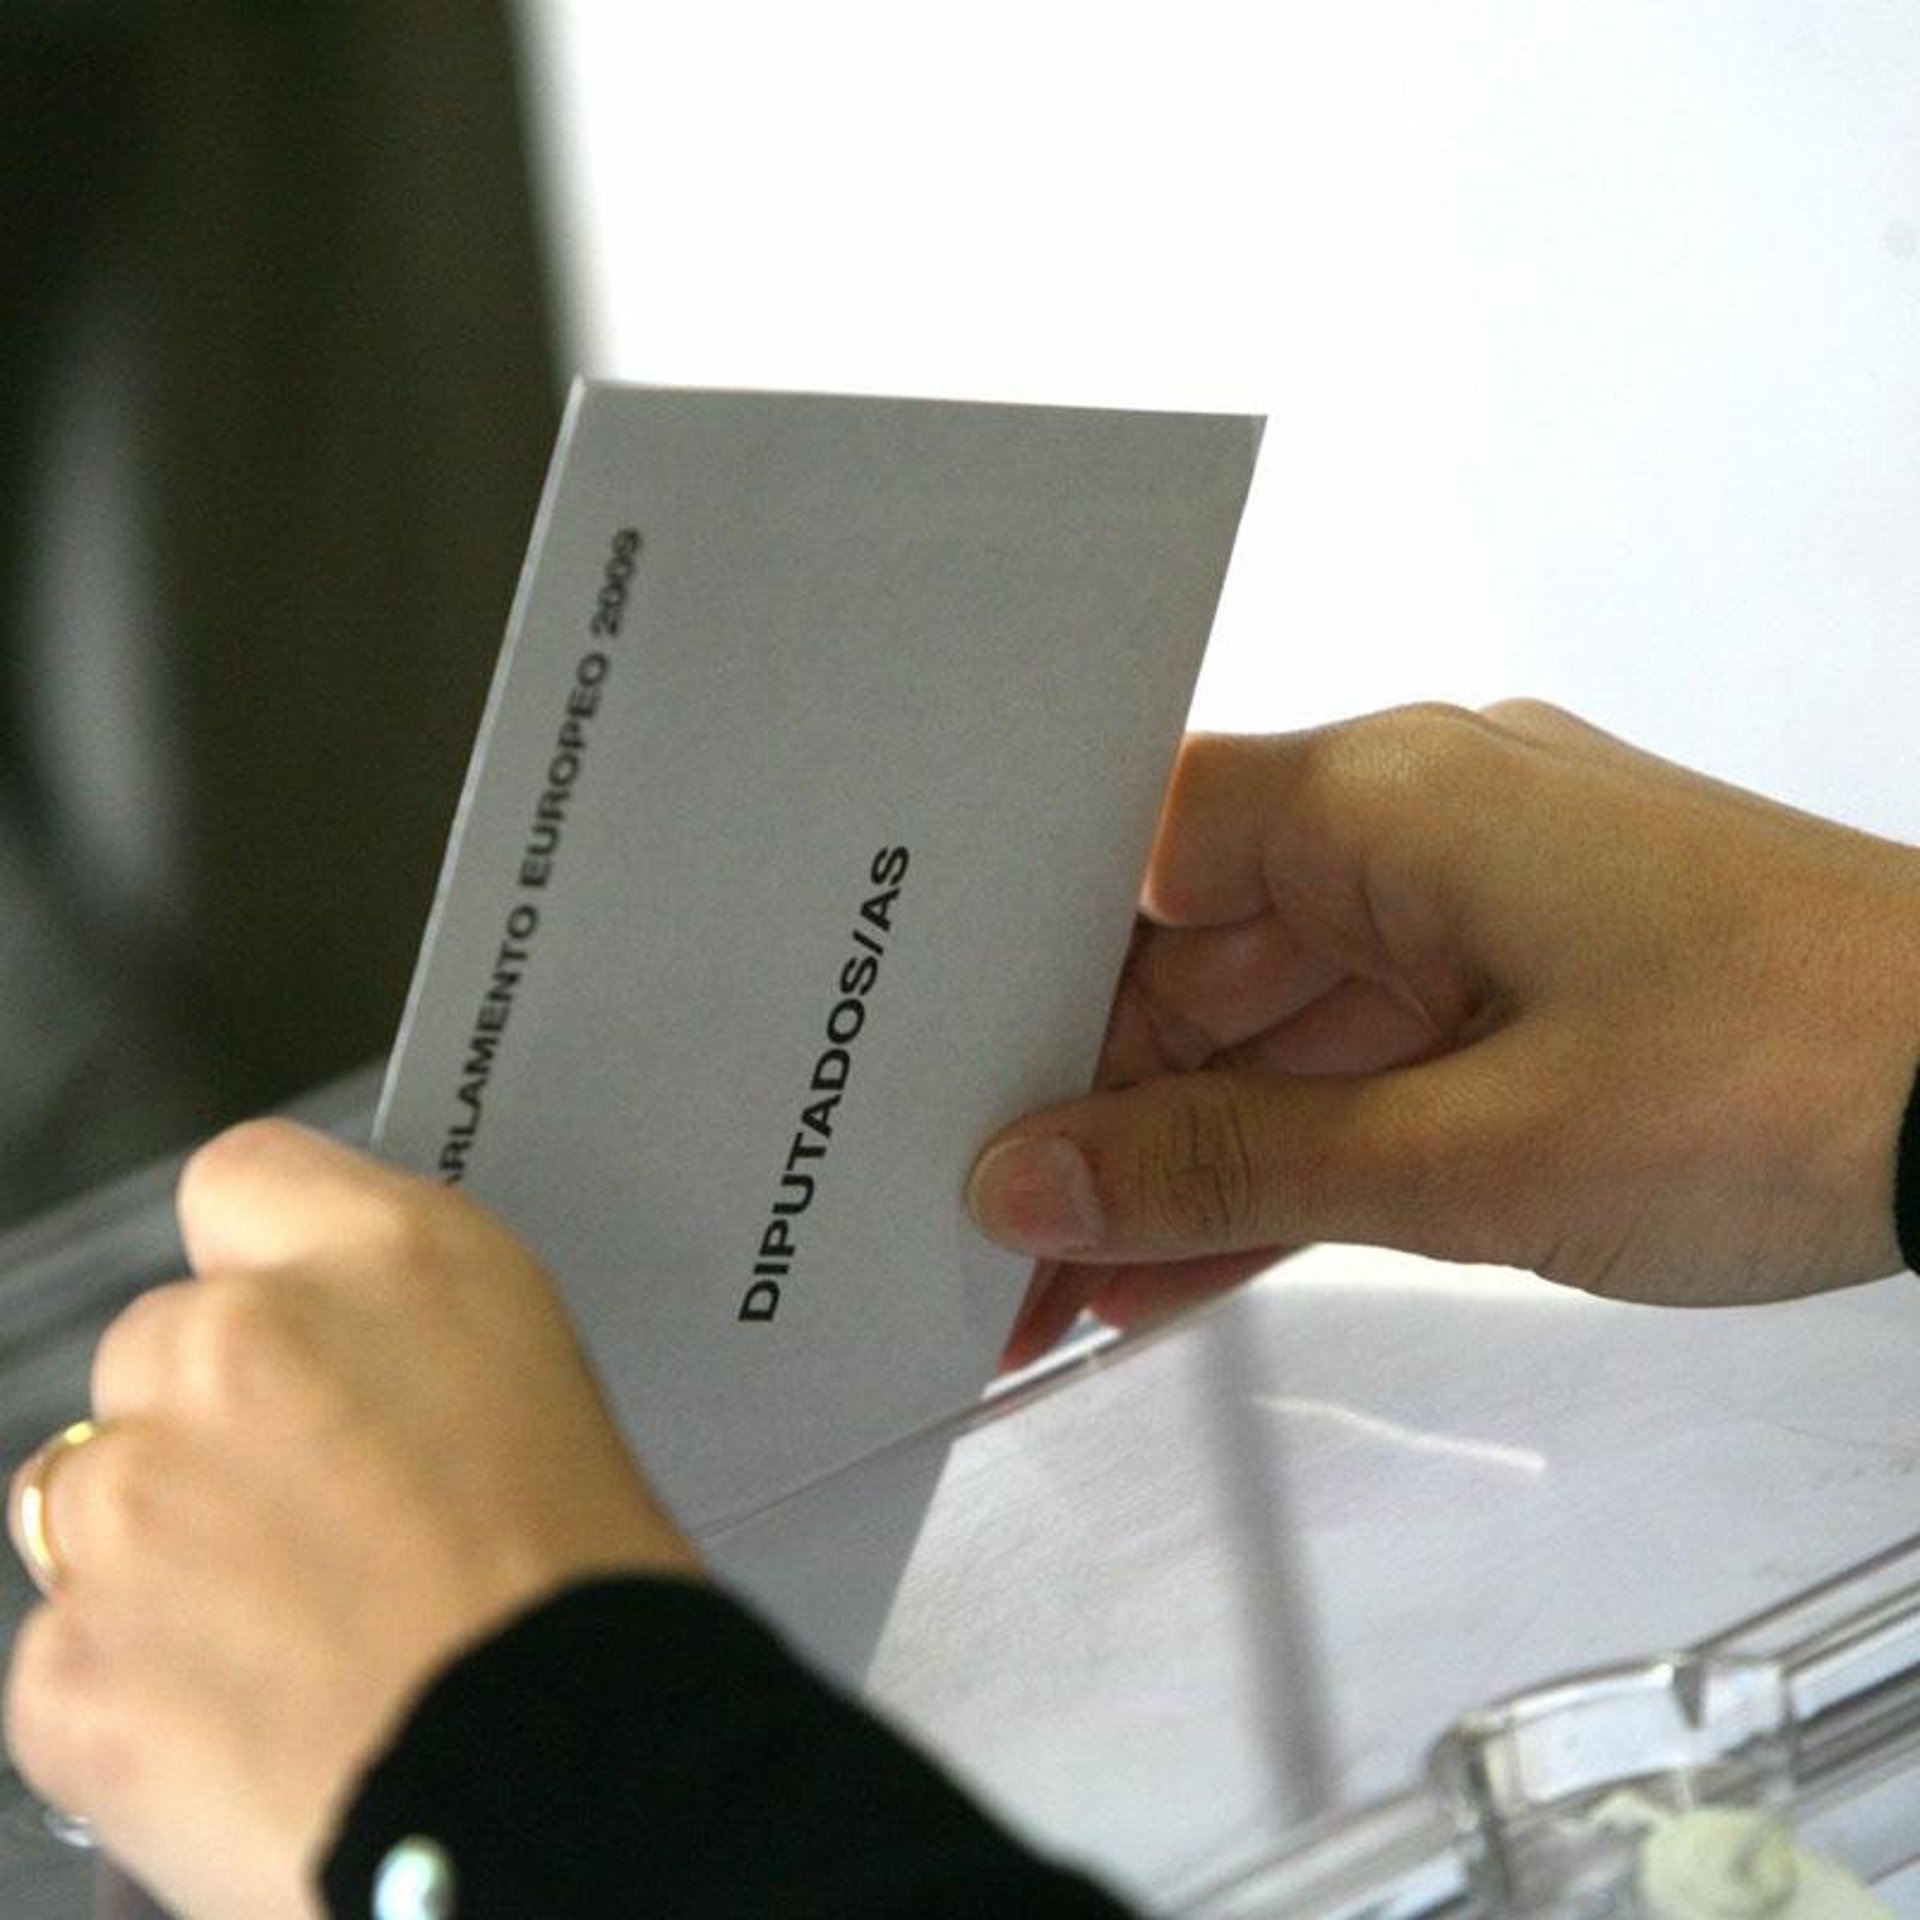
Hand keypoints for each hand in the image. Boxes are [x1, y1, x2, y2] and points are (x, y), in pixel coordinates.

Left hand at [4, 1120, 699, 1919]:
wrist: (567, 1786)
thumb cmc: (584, 1594)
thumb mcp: (529, 1375)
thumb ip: (397, 1319)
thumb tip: (328, 1331)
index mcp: (388, 1256)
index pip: (244, 1177)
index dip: (265, 1261)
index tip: (289, 1323)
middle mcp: (241, 1343)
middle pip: (158, 1344)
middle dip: (210, 1420)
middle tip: (318, 1518)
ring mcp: (134, 1500)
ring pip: (95, 1492)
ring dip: (165, 1547)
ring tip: (296, 1632)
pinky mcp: (66, 1661)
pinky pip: (69, 1644)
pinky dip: (136, 1680)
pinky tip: (255, 1712)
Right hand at [969, 702, 1919, 1363]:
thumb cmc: (1793, 1073)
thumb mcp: (1469, 1157)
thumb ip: (1232, 1171)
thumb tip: (1036, 1181)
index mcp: (1389, 798)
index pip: (1138, 858)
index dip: (1033, 977)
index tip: (960, 1093)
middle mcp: (1420, 824)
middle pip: (1196, 958)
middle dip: (1098, 1110)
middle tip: (996, 1240)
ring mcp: (1478, 908)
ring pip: (1273, 1032)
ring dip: (1186, 1158)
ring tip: (1065, 1284)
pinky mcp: (1527, 986)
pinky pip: (1360, 1070)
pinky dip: (1288, 1162)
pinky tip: (1185, 1262)